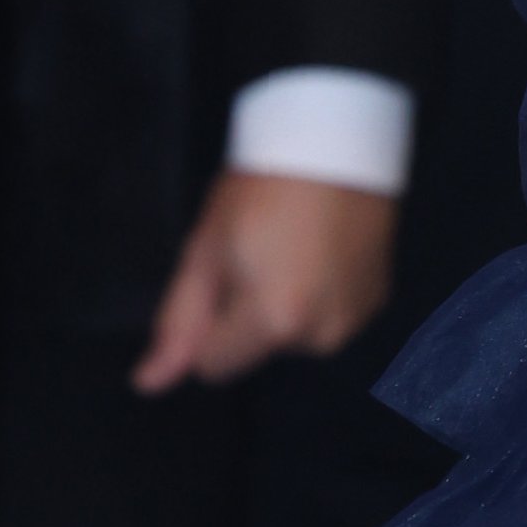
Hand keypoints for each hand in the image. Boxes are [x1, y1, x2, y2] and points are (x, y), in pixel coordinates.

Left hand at [132, 171, 396, 391]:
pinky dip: (321, 294)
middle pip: (258, 350)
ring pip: (295, 336)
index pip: (215, 365)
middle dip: (250, 314)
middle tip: (260, 250)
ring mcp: (355, 321)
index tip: (223, 272)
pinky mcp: (378, 301)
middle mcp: (320, 336)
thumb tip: (147, 384)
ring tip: (296, 246)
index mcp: (272, 323)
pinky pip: (330, 317)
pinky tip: (325, 249)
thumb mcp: (205, 251)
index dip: (207, 321)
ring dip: (287, 306)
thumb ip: (179, 322)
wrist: (337, 142)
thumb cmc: (258, 189)